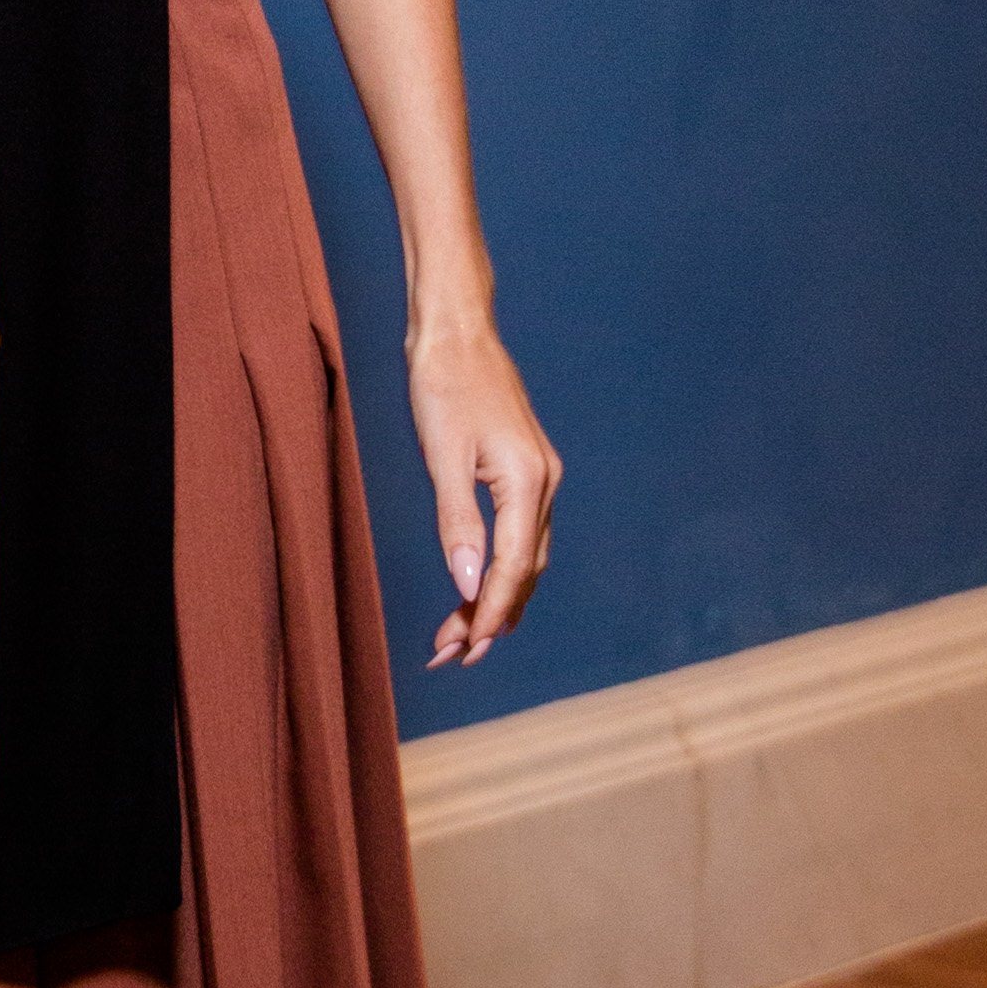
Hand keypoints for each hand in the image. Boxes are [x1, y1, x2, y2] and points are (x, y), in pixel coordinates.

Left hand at [406, 318, 558, 669]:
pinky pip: (521, 535)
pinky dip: (500, 569)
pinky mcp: (526, 471)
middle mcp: (544, 483)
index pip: (513, 569)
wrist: (456, 332)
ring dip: (494, 598)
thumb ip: (458, 524)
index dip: (489, 615)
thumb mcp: (442, 457)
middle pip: (525, 572)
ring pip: (525, 558)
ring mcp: (540, 477)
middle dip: (490, 618)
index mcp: (527, 482)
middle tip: (449, 655)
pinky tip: (478, 588)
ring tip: (455, 635)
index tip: (463, 652)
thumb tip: (470, 585)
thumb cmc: (443, 387)